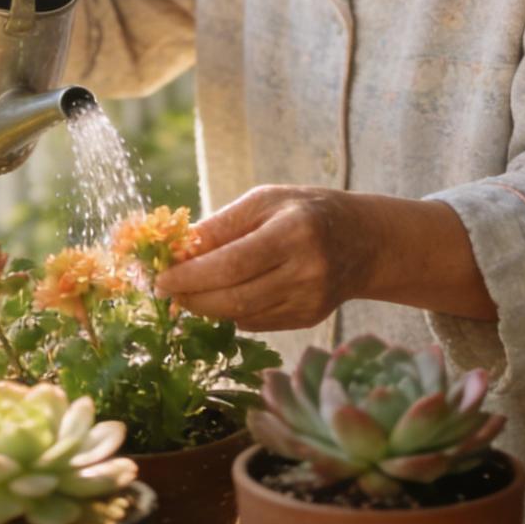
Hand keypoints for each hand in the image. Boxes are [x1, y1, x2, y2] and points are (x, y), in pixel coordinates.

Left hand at [154, 185, 370, 331]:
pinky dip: (230, 312)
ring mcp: (310, 301)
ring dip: (205, 308)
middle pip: (235, 297)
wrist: (364, 240)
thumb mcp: (265, 201)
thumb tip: (176, 249)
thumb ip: (221, 225)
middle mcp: (306, 272)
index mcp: (294, 232)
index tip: (160, 277)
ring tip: (185, 293)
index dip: (192, 275)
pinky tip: (220, 296)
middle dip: (191, 297)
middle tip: (164, 291)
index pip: (233, 263)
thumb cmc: (305, 210)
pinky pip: (256, 323)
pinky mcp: (308, 319)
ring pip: (242, 316)